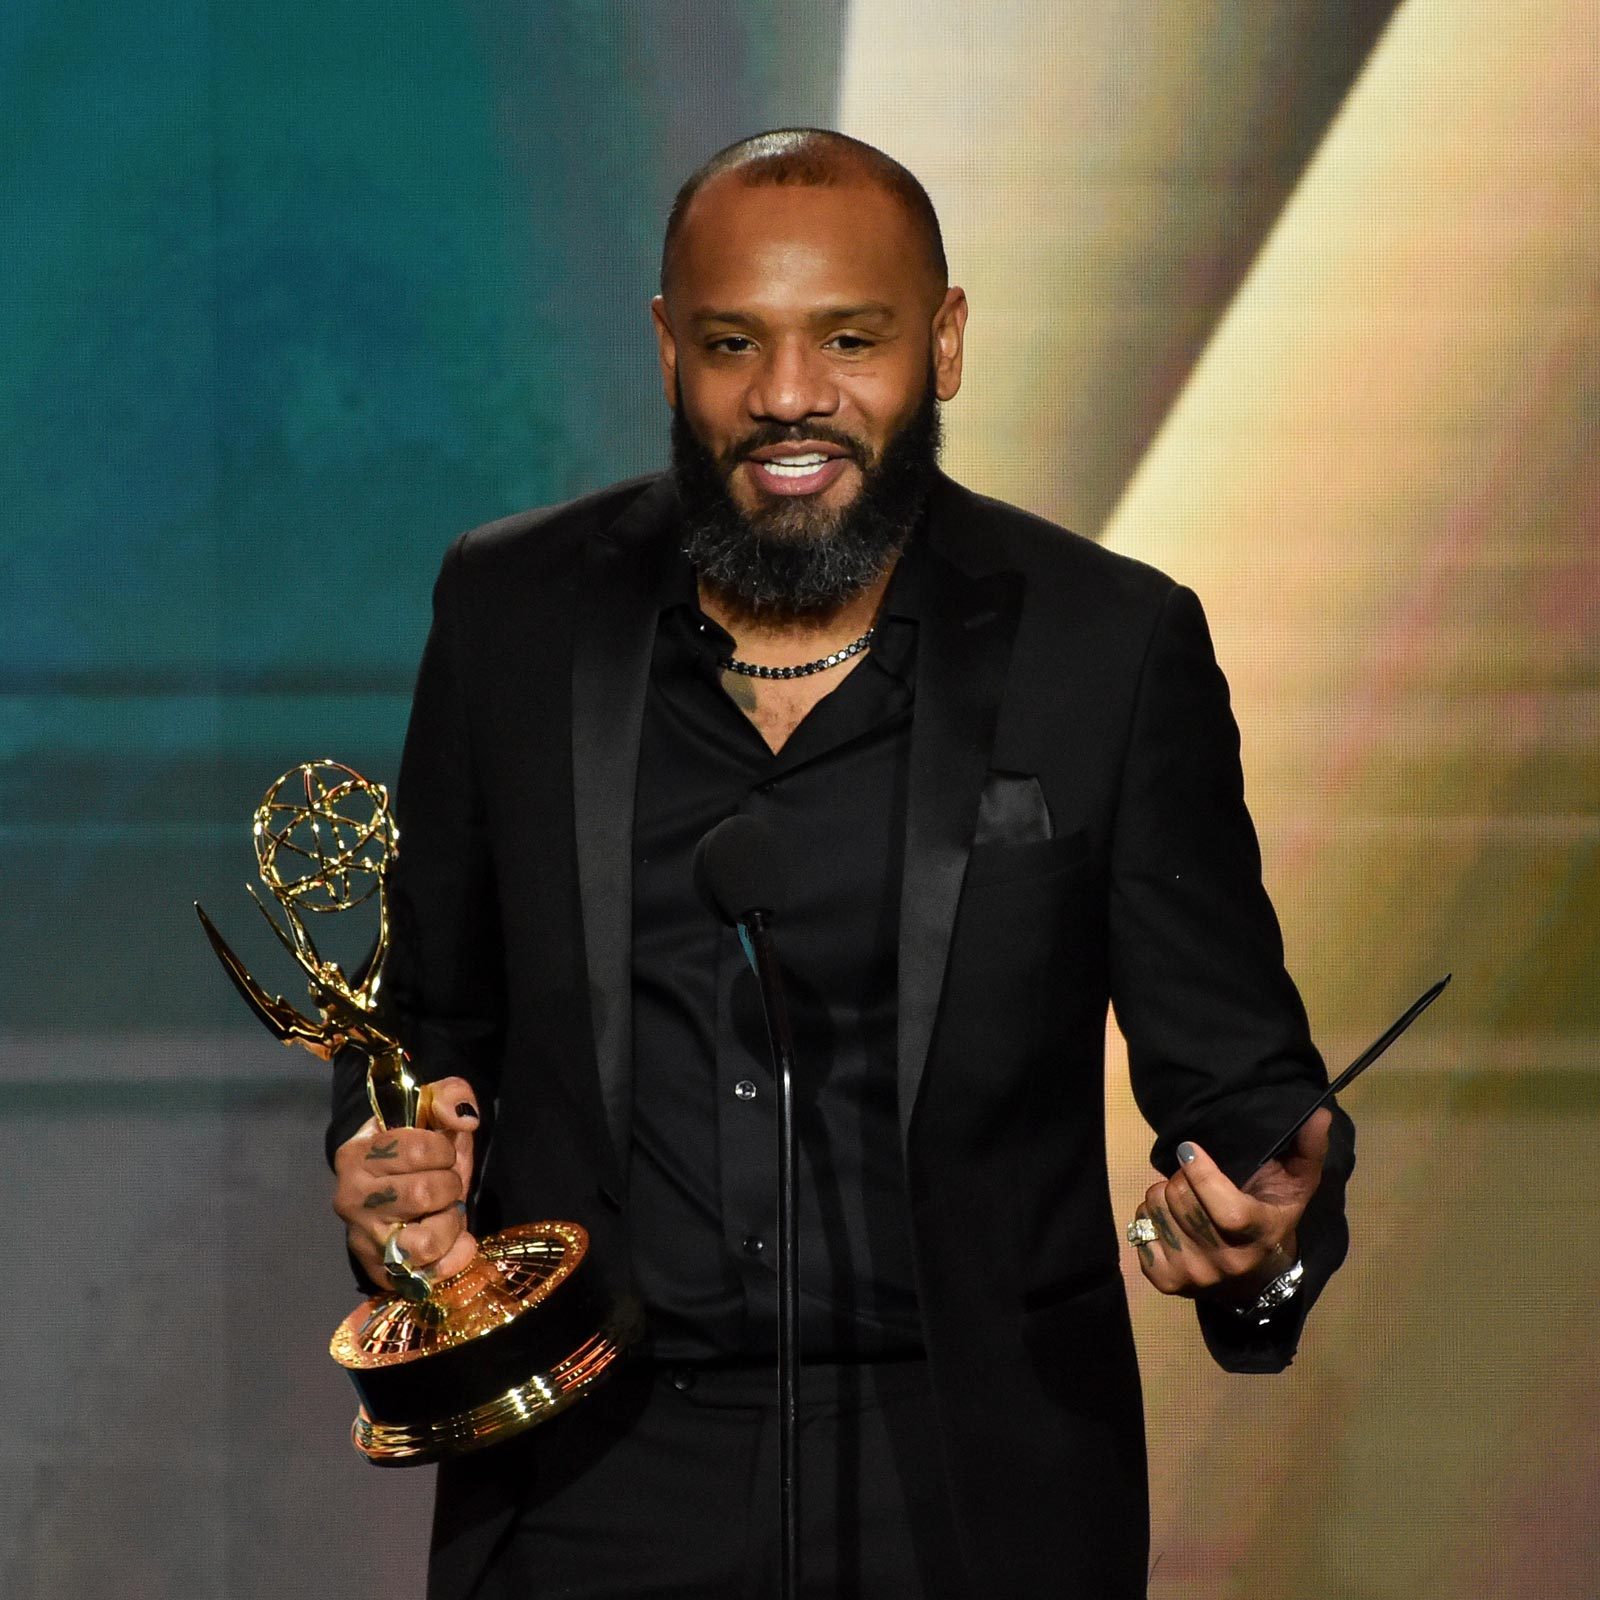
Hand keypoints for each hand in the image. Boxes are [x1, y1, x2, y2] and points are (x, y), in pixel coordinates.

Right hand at [332, 1076, 480, 1291]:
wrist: (399, 1182)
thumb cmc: (418, 1145)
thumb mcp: (432, 1107)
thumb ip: (450, 1097)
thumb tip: (464, 1120)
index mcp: (356, 1153)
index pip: (417, 1149)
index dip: (444, 1150)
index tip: (442, 1152)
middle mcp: (351, 1199)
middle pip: (422, 1194)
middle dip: (450, 1186)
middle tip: (447, 1184)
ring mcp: (363, 1239)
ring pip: (422, 1243)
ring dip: (450, 1224)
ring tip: (447, 1212)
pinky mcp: (380, 1272)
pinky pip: (424, 1277)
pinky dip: (452, 1259)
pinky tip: (459, 1241)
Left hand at [1131, 1107, 1331, 1305]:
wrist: (1254, 1277)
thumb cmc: (1273, 1216)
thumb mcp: (1297, 1184)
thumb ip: (1308, 1148)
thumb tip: (1320, 1115)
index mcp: (1259, 1236)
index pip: (1223, 1208)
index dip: (1200, 1173)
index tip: (1190, 1148)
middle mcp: (1227, 1263)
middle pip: (1181, 1199)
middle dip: (1181, 1178)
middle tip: (1194, 1179)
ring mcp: (1194, 1276)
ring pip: (1156, 1210)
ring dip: (1163, 1195)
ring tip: (1186, 1201)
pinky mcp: (1166, 1281)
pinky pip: (1139, 1231)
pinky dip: (1148, 1218)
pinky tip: (1171, 1221)